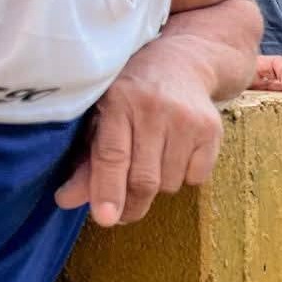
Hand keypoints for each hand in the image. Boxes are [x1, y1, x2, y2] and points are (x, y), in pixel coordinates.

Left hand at [55, 67, 223, 226]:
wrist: (185, 63)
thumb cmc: (133, 94)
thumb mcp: (104, 116)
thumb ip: (88, 160)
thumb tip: (68, 200)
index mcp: (118, 101)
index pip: (113, 155)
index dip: (107, 190)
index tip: (105, 218)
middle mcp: (154, 108)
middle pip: (144, 178)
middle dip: (132, 205)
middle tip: (123, 215)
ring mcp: (187, 120)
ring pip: (170, 183)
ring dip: (159, 185)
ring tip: (154, 161)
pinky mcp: (212, 131)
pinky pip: (196, 178)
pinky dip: (184, 177)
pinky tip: (178, 154)